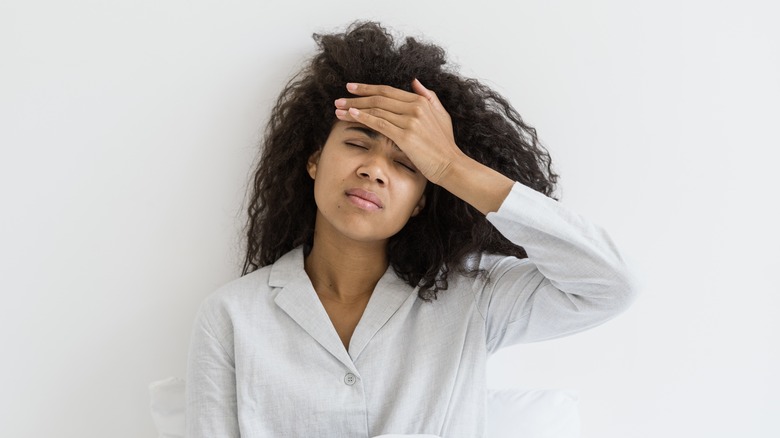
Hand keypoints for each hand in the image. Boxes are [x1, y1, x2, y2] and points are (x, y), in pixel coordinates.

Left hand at [334, 79, 464, 184]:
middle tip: (339, 99)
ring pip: (376, 110)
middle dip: (356, 98)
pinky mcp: (405, 136)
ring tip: (338, 109)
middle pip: (378, 98)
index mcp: (421, 101)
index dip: (367, 88)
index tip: (352, 88)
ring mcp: (410, 121)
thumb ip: (428, 96)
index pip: (388, 90)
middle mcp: (415, 107)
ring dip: (354, 109)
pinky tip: (351, 116)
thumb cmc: (445, 144)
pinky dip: (363, 118)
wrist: (451, 165)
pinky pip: (379, 123)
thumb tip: (414, 81)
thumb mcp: (441, 114)